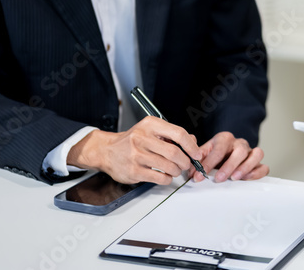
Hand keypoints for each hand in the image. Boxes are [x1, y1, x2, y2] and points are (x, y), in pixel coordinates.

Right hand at [67, 117, 203, 185]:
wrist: (107, 151)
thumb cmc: (132, 140)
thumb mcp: (151, 130)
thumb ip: (171, 135)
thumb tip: (193, 142)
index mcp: (150, 124)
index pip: (178, 134)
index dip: (191, 146)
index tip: (196, 154)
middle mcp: (142, 138)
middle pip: (175, 152)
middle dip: (185, 161)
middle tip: (186, 164)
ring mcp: (137, 155)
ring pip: (168, 166)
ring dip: (177, 171)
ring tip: (175, 170)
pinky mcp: (134, 171)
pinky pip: (159, 178)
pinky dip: (167, 179)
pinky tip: (165, 176)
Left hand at [195, 131, 268, 182]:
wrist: (225, 152)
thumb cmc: (214, 154)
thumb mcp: (203, 153)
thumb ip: (196, 161)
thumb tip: (190, 171)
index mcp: (224, 139)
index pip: (219, 149)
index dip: (208, 163)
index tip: (199, 176)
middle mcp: (239, 143)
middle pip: (240, 150)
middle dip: (229, 165)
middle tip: (219, 178)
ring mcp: (250, 152)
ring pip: (257, 154)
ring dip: (246, 167)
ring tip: (235, 178)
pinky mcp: (257, 163)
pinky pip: (264, 166)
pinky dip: (257, 172)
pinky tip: (247, 179)